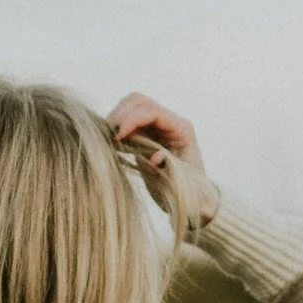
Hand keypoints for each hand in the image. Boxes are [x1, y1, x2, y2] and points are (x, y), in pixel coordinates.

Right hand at [108, 93, 214, 239]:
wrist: (194, 201)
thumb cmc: (192, 194)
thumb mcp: (184, 185)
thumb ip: (169, 169)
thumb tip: (156, 157)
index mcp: (182, 129)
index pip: (153, 112)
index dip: (132, 119)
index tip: (117, 136)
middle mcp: (169, 123)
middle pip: (139, 102)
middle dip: (121, 115)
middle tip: (109, 137)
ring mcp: (156, 128)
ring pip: (129, 108)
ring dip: (116, 121)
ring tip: (109, 142)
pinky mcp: (144, 136)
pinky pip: (125, 123)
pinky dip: (115, 130)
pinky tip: (111, 146)